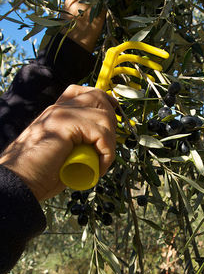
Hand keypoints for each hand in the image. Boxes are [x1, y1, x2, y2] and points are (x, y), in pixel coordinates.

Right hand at [0, 85, 117, 200]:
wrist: (20, 182)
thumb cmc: (39, 173)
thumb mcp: (61, 152)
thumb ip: (75, 142)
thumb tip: (97, 148)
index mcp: (56, 111)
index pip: (84, 92)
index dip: (103, 101)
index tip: (113, 116)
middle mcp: (59, 108)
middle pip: (98, 97)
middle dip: (112, 120)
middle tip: (107, 147)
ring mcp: (62, 114)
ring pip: (104, 117)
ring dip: (110, 143)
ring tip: (101, 163)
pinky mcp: (67, 124)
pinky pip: (102, 135)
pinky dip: (107, 154)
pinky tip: (99, 168)